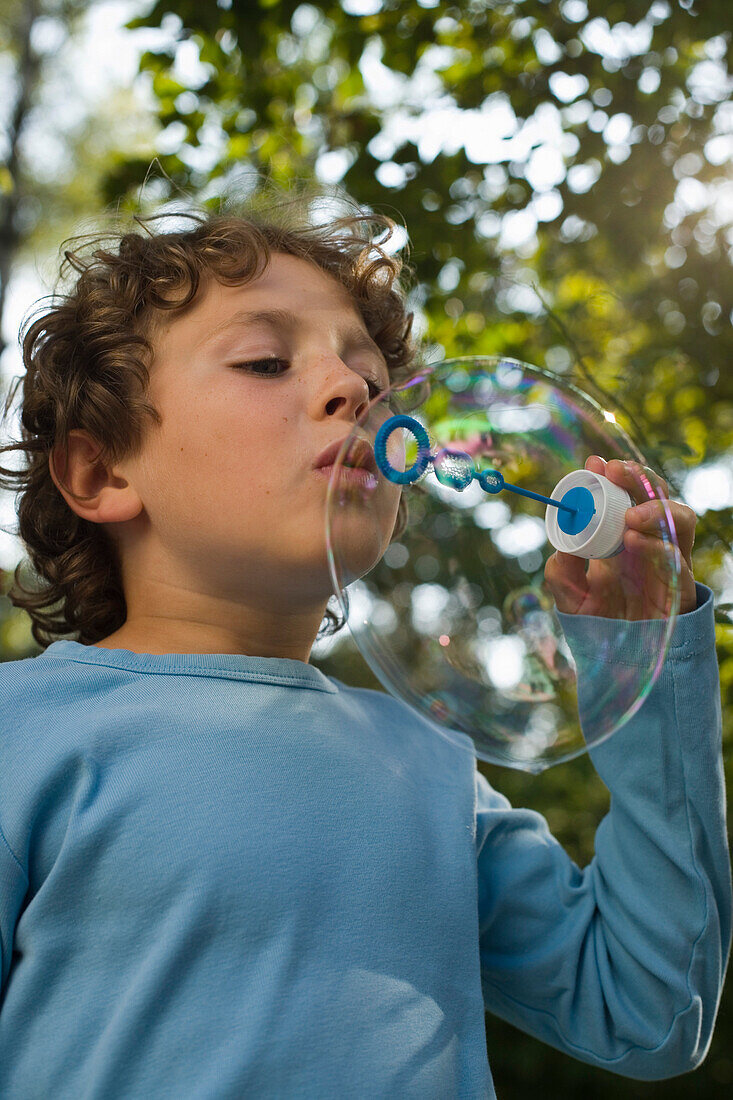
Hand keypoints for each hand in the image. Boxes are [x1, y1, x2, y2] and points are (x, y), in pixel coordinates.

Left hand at [544, 456, 697, 619]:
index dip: (614, 476)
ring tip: (630, 513)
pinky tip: (633, 541)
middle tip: (615, 470)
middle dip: (639, 477)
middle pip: (657, 497)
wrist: (620, 665)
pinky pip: (676, 559)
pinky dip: (656, 545)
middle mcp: (650, 544)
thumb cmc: (599, 626)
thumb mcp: (570, 596)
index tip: (594, 463)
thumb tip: (562, 546)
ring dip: (655, 507)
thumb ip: (562, 572)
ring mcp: (668, 563)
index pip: (626, 496)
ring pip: (679, 520)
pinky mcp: (680, 588)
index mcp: (624, 538)